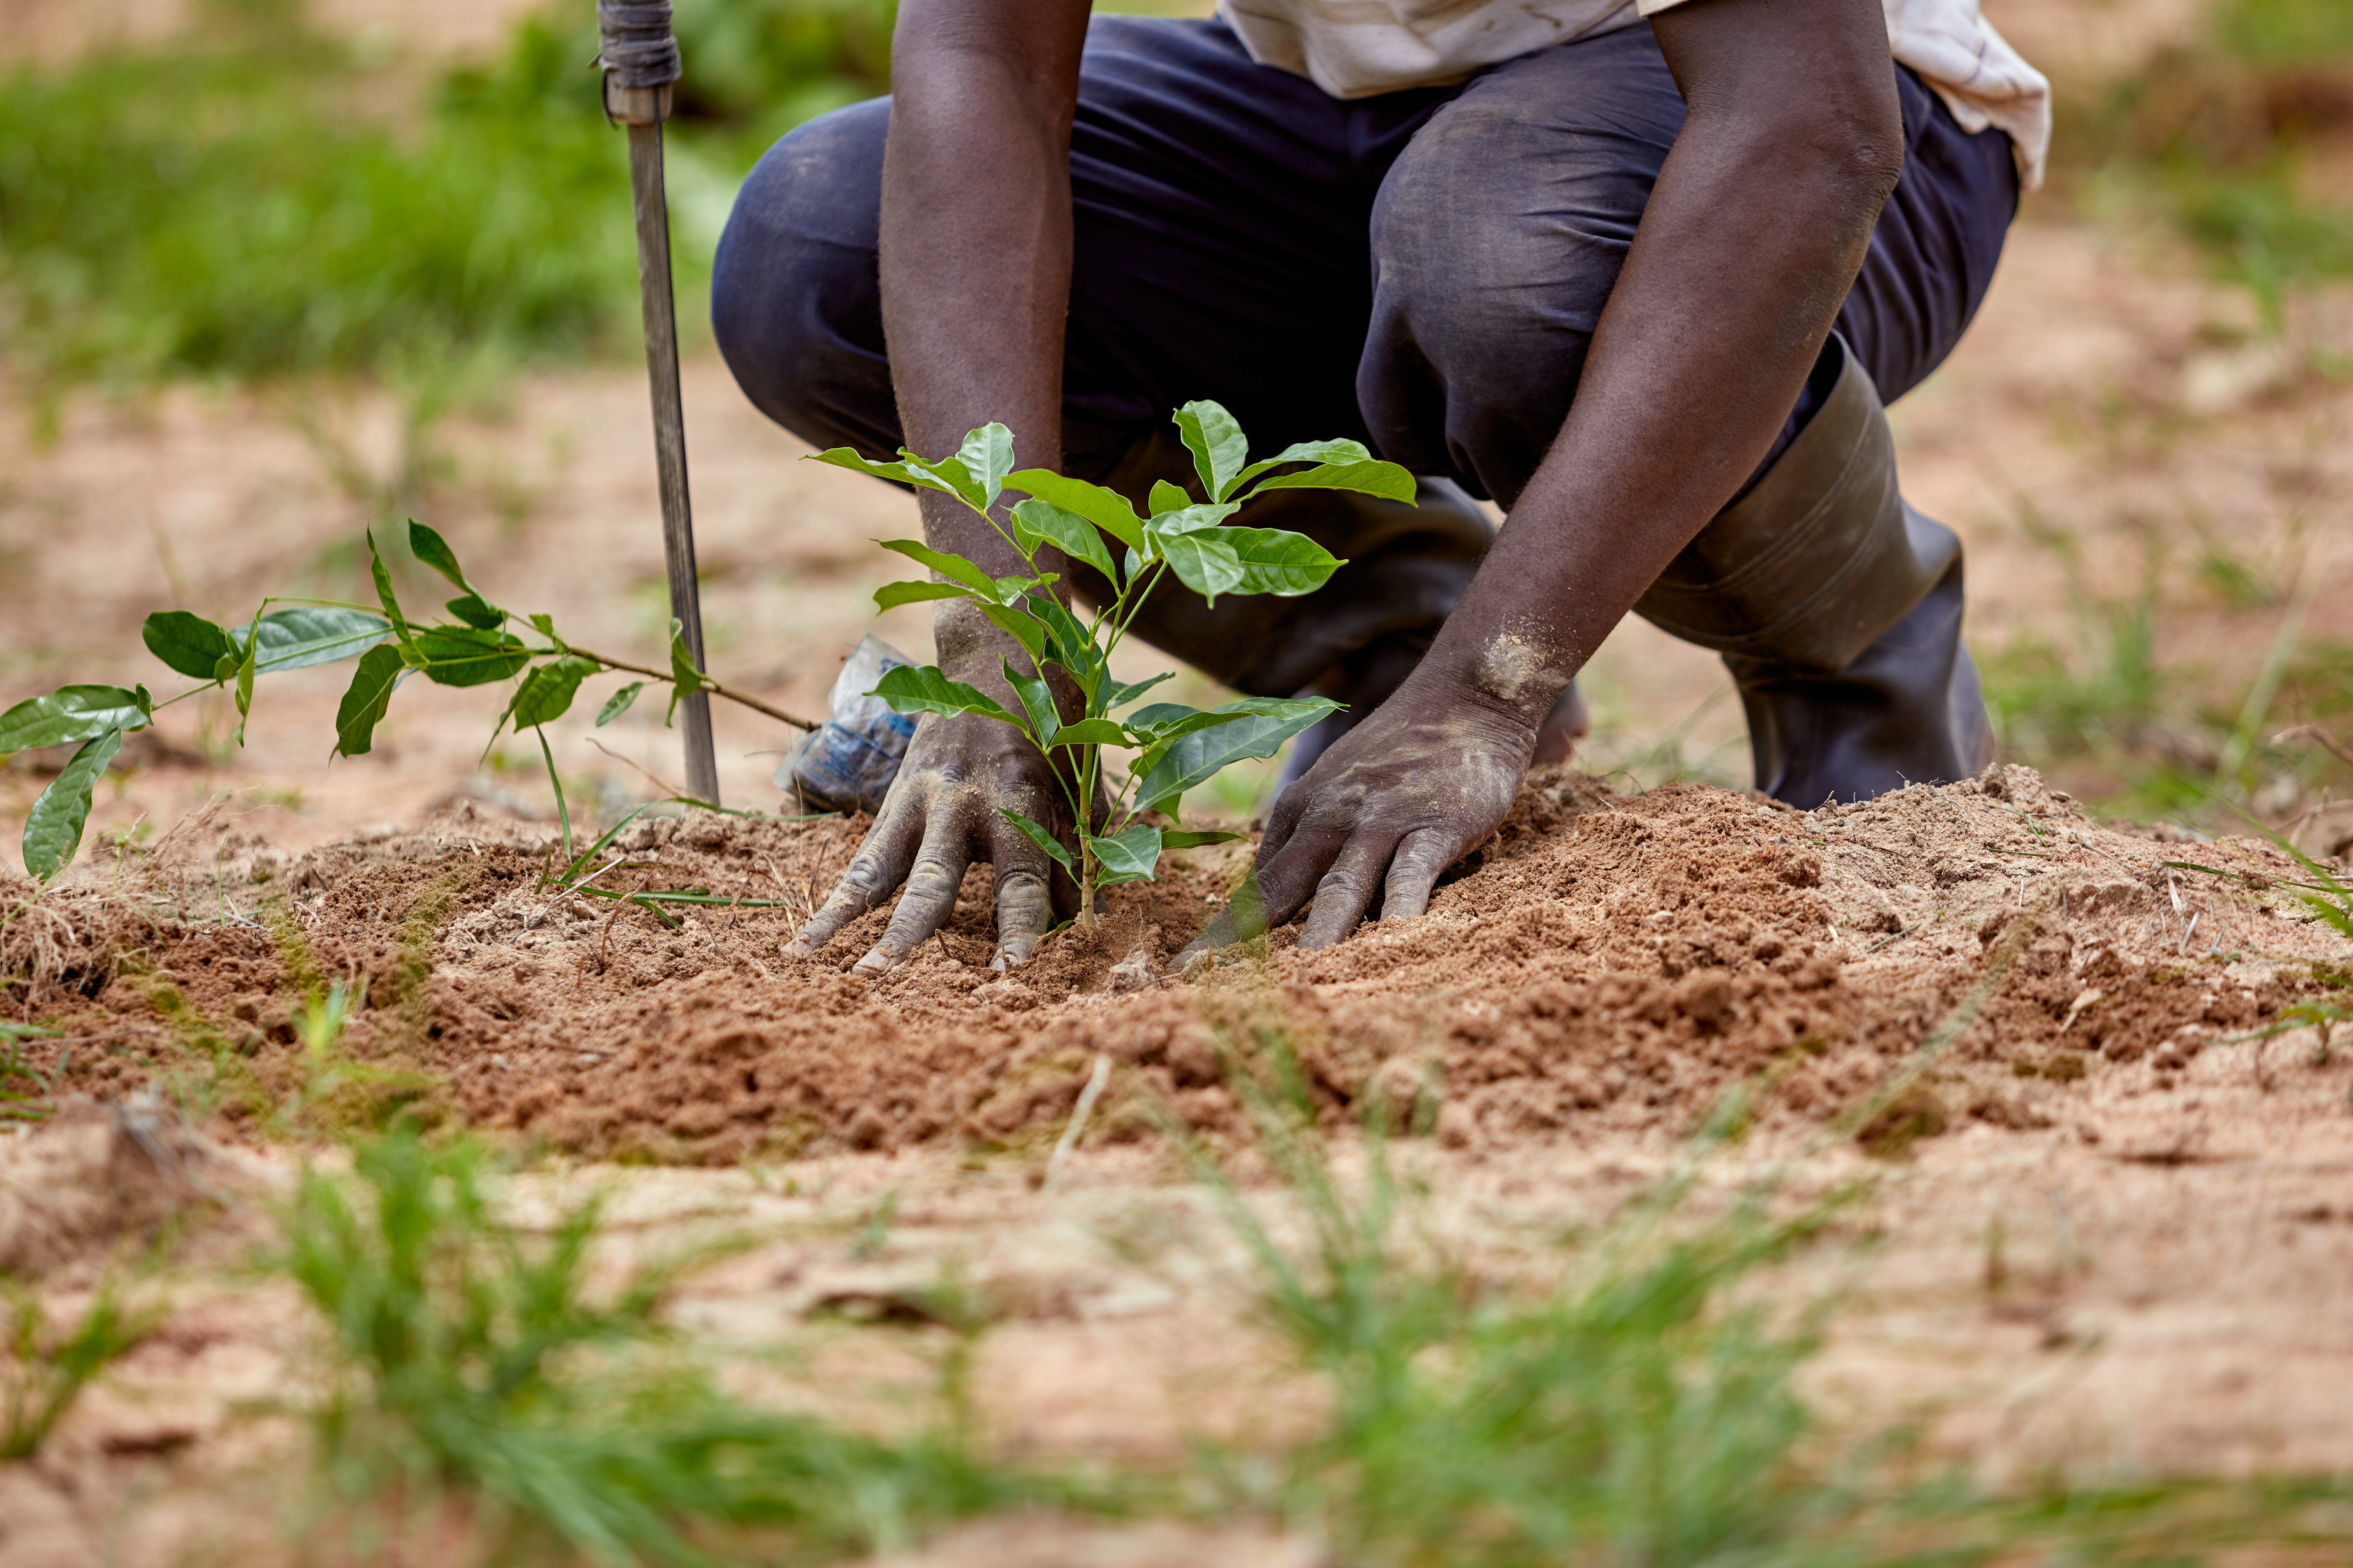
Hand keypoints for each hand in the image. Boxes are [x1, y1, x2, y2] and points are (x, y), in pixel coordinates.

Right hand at [786, 681, 1079, 974]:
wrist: (994, 654)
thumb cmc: (1050, 724)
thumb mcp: (1077, 779)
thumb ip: (1080, 848)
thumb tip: (1087, 917)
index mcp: (1016, 797)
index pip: (1020, 876)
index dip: (1019, 925)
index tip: (1011, 970)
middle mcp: (959, 800)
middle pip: (931, 877)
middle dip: (907, 931)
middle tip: (884, 977)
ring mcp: (918, 800)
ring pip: (876, 867)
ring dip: (844, 916)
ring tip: (809, 959)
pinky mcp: (892, 803)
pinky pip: (862, 858)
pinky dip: (835, 899)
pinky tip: (803, 940)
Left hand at [1183, 678, 1534, 956]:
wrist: (1466, 696)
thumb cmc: (1401, 753)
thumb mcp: (1336, 790)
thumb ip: (1304, 844)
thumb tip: (1269, 902)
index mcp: (1299, 812)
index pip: (1256, 886)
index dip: (1220, 936)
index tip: (1182, 977)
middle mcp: (1329, 817)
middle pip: (1279, 892)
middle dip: (1241, 945)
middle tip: (1206, 994)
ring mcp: (1380, 822)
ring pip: (1340, 890)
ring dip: (1316, 941)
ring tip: (1292, 990)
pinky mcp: (1435, 826)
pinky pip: (1411, 878)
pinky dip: (1399, 916)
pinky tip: (1390, 952)